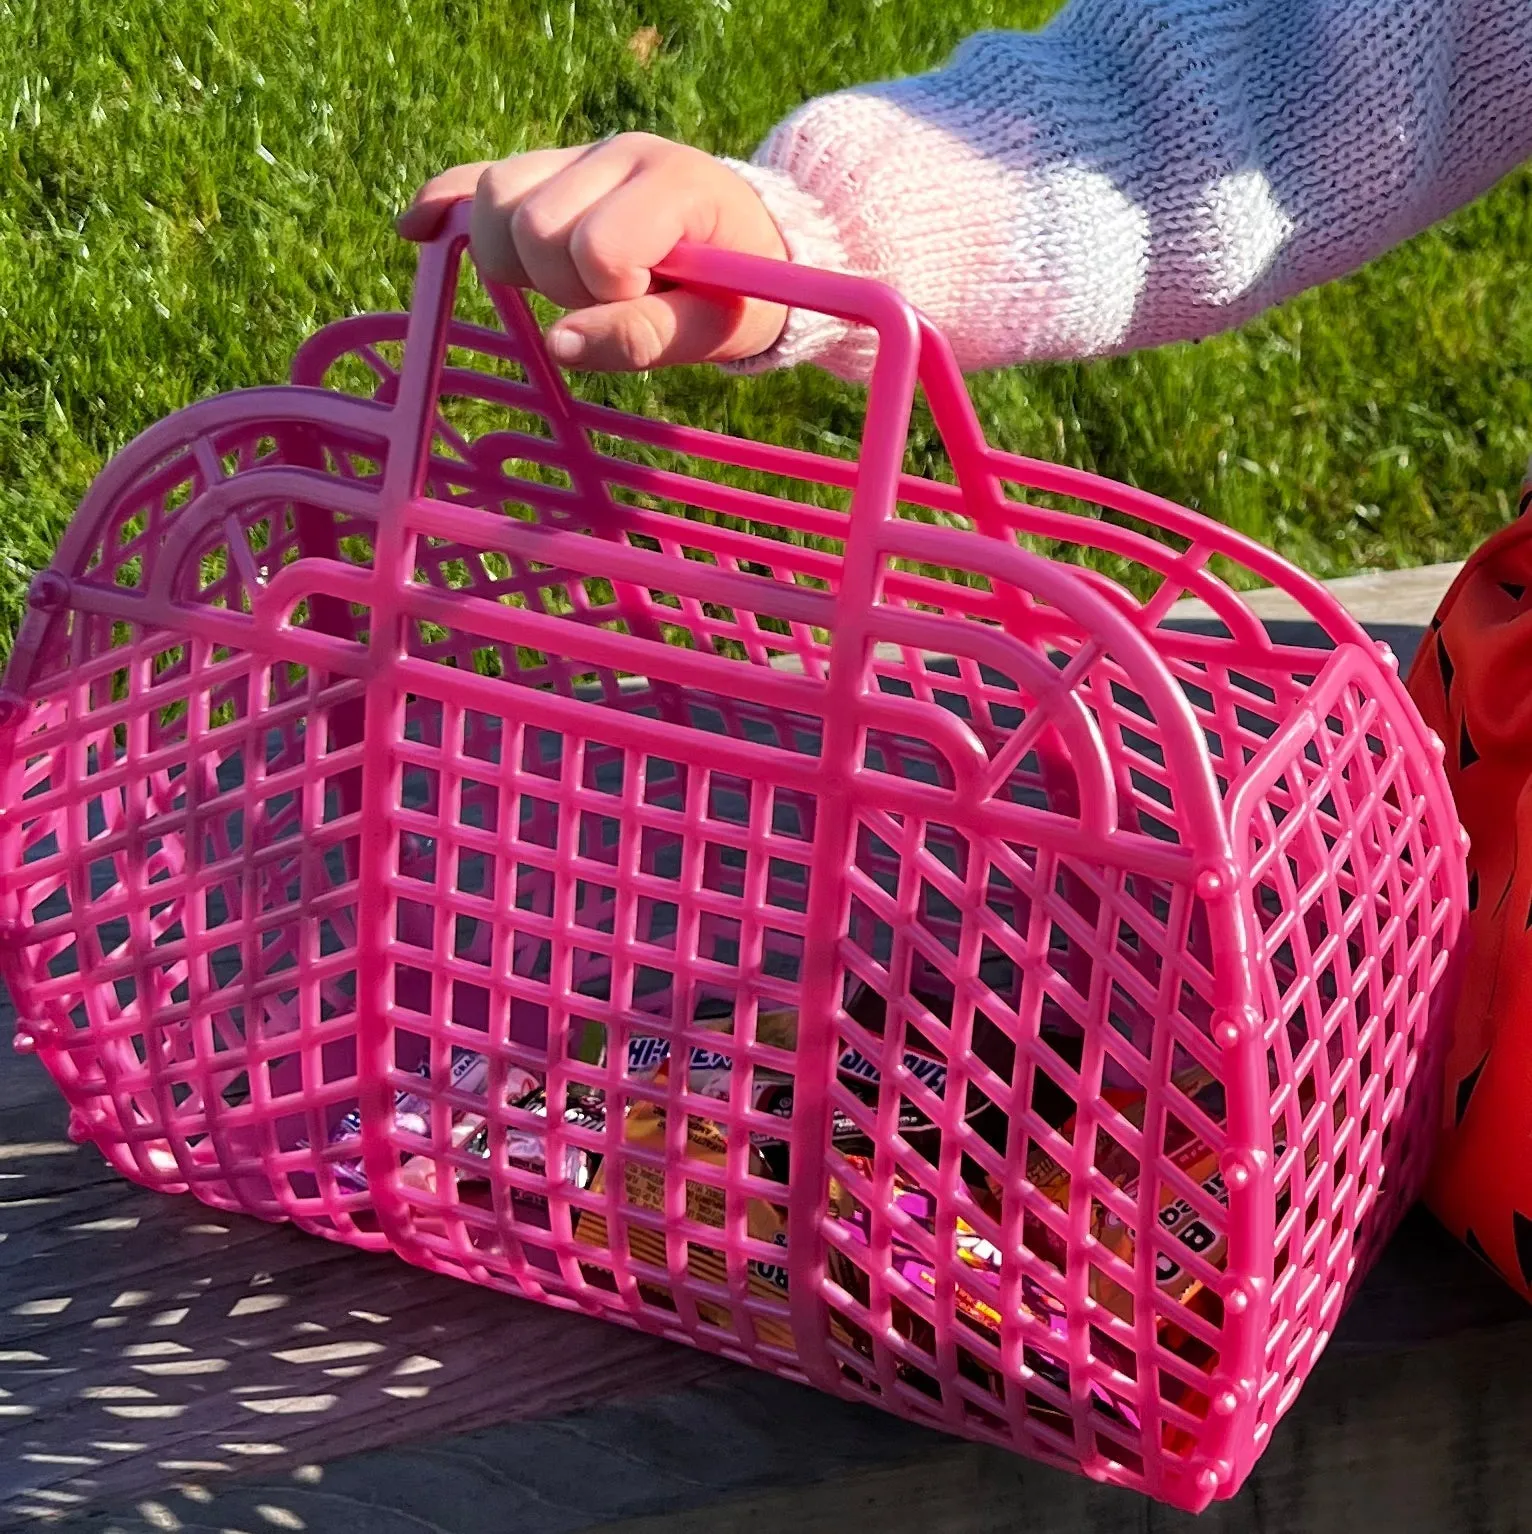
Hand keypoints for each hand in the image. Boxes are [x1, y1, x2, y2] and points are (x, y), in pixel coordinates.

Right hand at [398, 134, 788, 369]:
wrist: (759, 243)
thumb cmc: (742, 294)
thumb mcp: (716, 330)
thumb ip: (642, 337)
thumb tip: (554, 345)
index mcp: (670, 183)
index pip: (593, 244)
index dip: (607, 294)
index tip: (645, 302)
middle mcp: (618, 152)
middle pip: (530, 221)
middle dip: (560, 285)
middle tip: (612, 300)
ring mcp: (578, 156)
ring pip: (494, 199)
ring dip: (518, 263)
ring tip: (572, 286)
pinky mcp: (549, 171)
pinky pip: (477, 177)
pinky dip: (444, 206)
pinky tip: (415, 230)